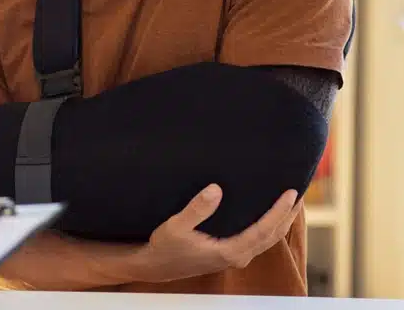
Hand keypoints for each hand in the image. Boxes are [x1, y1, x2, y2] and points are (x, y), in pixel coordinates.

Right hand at [134, 184, 300, 282]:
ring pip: (268, 240)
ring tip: (291, 202)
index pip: (263, 230)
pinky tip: (269, 214)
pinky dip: (270, 226)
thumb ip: (196, 209)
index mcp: (229, 251)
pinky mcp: (232, 254)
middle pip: (273, 236)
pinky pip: (259, 240)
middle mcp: (238, 256)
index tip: (290, 194)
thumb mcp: (176, 226)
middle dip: (288, 215)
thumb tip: (216, 189)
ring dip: (282, 221)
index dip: (278, 212)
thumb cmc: (166, 247)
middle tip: (299, 192)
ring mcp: (236, 257)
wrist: (157, 266)